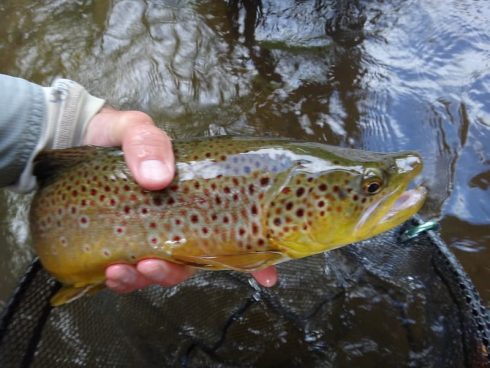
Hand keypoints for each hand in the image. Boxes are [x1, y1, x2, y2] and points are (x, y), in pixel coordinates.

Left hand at [84, 107, 277, 292]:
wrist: (78, 140)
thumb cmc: (118, 135)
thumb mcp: (137, 130)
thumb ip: (149, 144)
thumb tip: (159, 177)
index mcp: (195, 197)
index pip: (232, 229)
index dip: (252, 257)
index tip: (267, 275)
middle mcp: (178, 221)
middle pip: (194, 260)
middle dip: (177, 272)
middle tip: (155, 266)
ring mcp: (150, 235)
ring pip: (162, 271)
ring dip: (146, 278)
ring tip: (122, 270)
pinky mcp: (122, 245)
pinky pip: (130, 274)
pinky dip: (122, 280)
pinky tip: (110, 272)